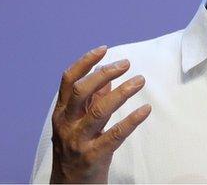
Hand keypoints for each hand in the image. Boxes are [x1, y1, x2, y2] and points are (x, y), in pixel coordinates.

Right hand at [50, 46, 151, 183]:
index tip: (104, 49)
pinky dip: (132, 120)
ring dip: (122, 92)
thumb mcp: (78, 125)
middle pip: (81, 91)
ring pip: (98, 111)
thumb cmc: (77, 152)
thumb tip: (109, 78)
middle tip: (126, 64)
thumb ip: (91, 102)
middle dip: (104, 73)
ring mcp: (77, 141)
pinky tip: (145, 110)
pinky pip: (115, 135)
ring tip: (140, 81)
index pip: (68, 80)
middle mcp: (66, 125)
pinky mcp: (92, 157)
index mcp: (61, 114)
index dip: (85, 62)